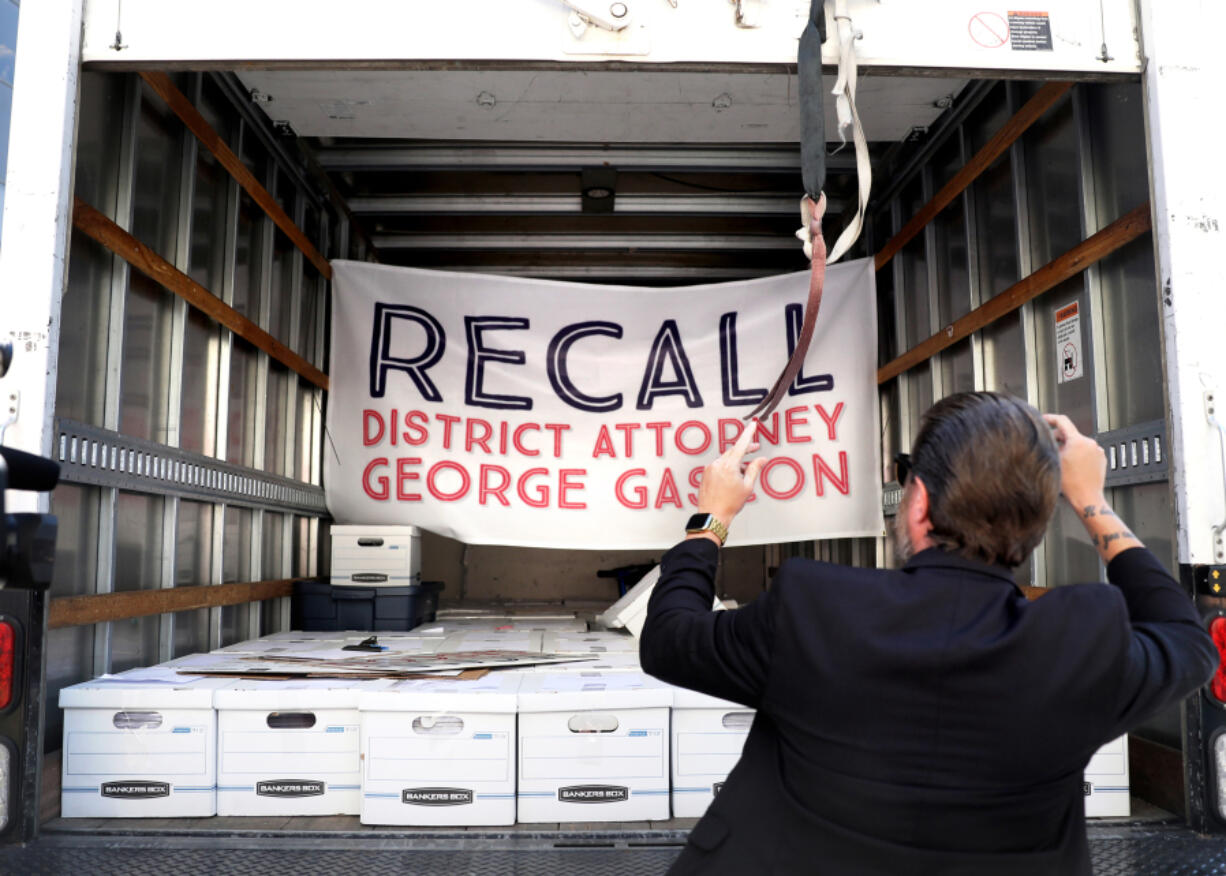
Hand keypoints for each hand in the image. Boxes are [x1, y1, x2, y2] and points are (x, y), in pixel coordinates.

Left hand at [694, 420, 766, 529]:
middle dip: (745, 449)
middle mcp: (717, 464)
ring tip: (744, 472)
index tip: (753, 424)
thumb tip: (762, 459)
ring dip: (736, 461)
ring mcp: (710, 468)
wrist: (712, 515)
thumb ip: (754, 469)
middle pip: (734, 451)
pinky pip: (719, 465)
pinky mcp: (705, 473)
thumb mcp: (747, 486)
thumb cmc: (729, 504)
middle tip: (756, 449)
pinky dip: (727, 467)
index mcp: (729, 466)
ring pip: (726, 458)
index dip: (749, 433)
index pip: (741, 444)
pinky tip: (733, 476)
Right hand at [1044, 413, 1141, 561]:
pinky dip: (1078, 454)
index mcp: (1078, 441)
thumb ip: (1050, 444)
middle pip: (1071, 433)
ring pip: (1078, 443)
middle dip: (1059, 438)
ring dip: (1069, 447)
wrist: (1087, 498)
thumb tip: (1044, 435)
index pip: (1062, 421)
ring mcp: (1098, 451)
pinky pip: (1087, 451)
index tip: (1044, 419)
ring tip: (1061, 460)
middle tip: (1048, 445)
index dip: (1050, 419)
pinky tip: (1072, 466)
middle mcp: (1090, 443)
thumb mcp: (1053, 461)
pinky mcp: (1101, 458)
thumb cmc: (1070, 484)